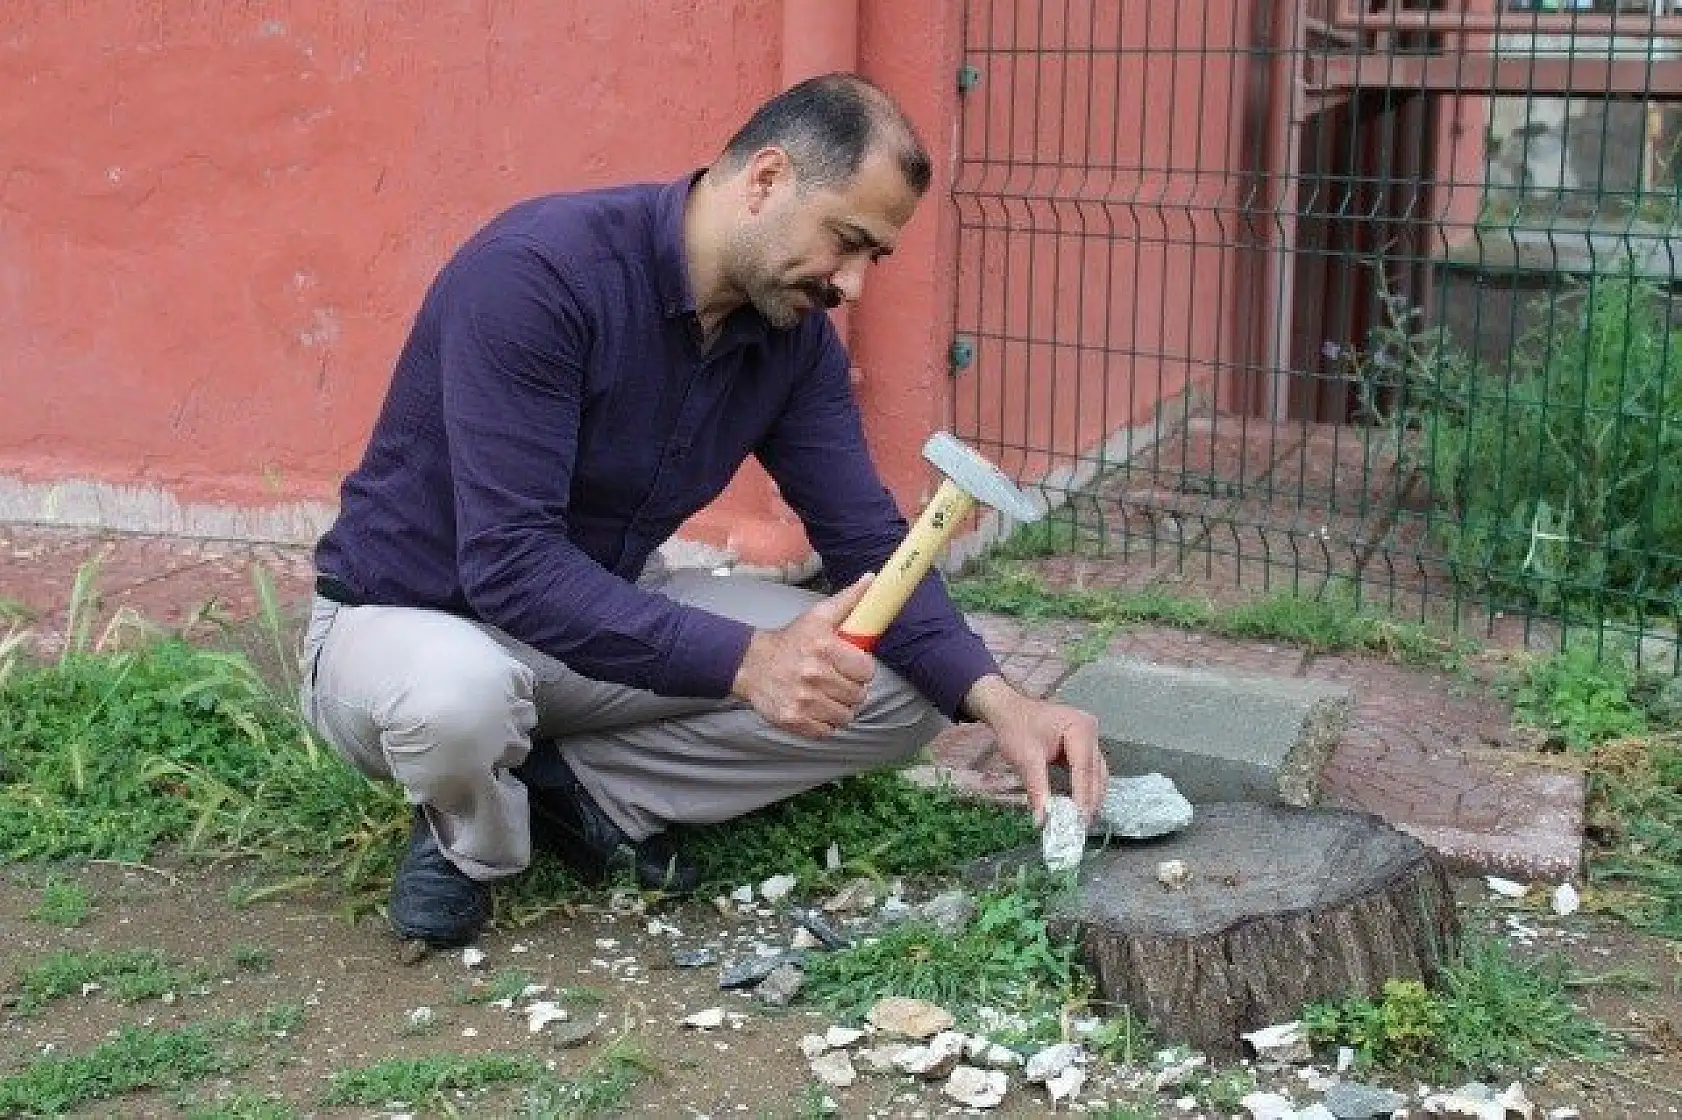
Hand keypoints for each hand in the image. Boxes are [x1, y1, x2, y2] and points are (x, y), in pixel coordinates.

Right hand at [732, 575, 877, 738]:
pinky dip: (826, 723)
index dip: (862, 670)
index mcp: (824, 647)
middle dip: (853, 689)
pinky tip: (817, 709)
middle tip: (839, 681)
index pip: (866, 670)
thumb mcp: (817, 616)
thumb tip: (871, 579)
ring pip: (846, 716)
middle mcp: (814, 675)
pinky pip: (827, 731)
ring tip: (829, 696)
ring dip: (841, 708)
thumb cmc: (790, 640)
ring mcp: (804, 701)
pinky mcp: (794, 720)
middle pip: (859, 696)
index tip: (853, 666)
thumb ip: (848, 600)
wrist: (751, 664)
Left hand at [964, 675, 1107, 825]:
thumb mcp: (1025, 759)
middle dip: (1088, 800)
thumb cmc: (1016, 728)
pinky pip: (1089, 771)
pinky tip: (1080, 806)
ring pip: (1096, 774)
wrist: (1007, 710)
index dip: (1082, 796)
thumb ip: (1037, 789)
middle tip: (1080, 826)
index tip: (1079, 820)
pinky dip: (1085, 788)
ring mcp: (1089, 738)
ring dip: (1090, 797)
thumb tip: (1042, 820)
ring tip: (1081, 821)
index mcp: (1080, 728)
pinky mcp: (1083, 746)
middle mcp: (1091, 731)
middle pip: (1094, 773)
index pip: (1084, 768)